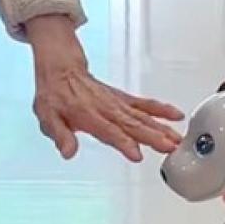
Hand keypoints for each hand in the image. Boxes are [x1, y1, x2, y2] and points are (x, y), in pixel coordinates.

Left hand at [23, 16, 183, 161]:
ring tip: (177, 139)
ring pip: (142, 116)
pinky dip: (161, 109)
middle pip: (132, 124)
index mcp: (88, 115)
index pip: (109, 131)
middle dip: (152, 137)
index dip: (123, 143)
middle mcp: (107, 108)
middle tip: (169, 147)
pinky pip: (144, 104)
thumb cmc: (54, 95)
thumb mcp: (47, 117)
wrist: (61, 69)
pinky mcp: (123, 99)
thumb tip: (68, 152)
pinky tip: (176, 116)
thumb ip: (59, 135)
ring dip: (161, 127)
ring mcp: (117, 103)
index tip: (136, 154)